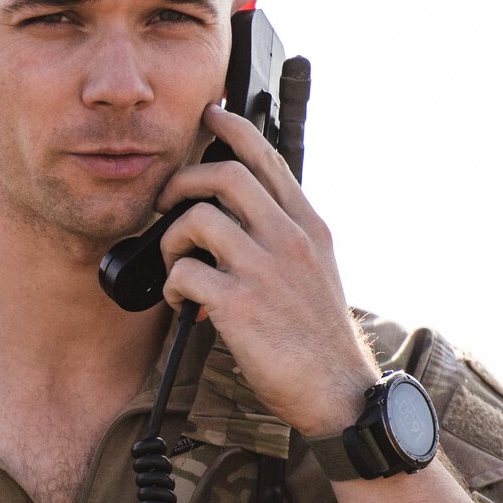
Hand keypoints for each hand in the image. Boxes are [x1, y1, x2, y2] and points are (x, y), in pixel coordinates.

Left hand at [157, 103, 379, 435]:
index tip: (211, 113)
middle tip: (166, 204)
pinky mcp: (240, 305)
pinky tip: (181, 302)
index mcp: (308, 226)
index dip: (233, 129)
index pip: (267, 159)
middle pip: (224, 175)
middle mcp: (290, 239)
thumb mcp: (315, 270)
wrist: (336, 390)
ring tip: (175, 265)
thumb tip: (238, 214)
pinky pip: (183, 273)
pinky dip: (171, 286)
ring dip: (170, 240)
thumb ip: (284, 236)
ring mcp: (265, 270)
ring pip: (196, 219)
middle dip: (182, 183)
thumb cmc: (316, 334)